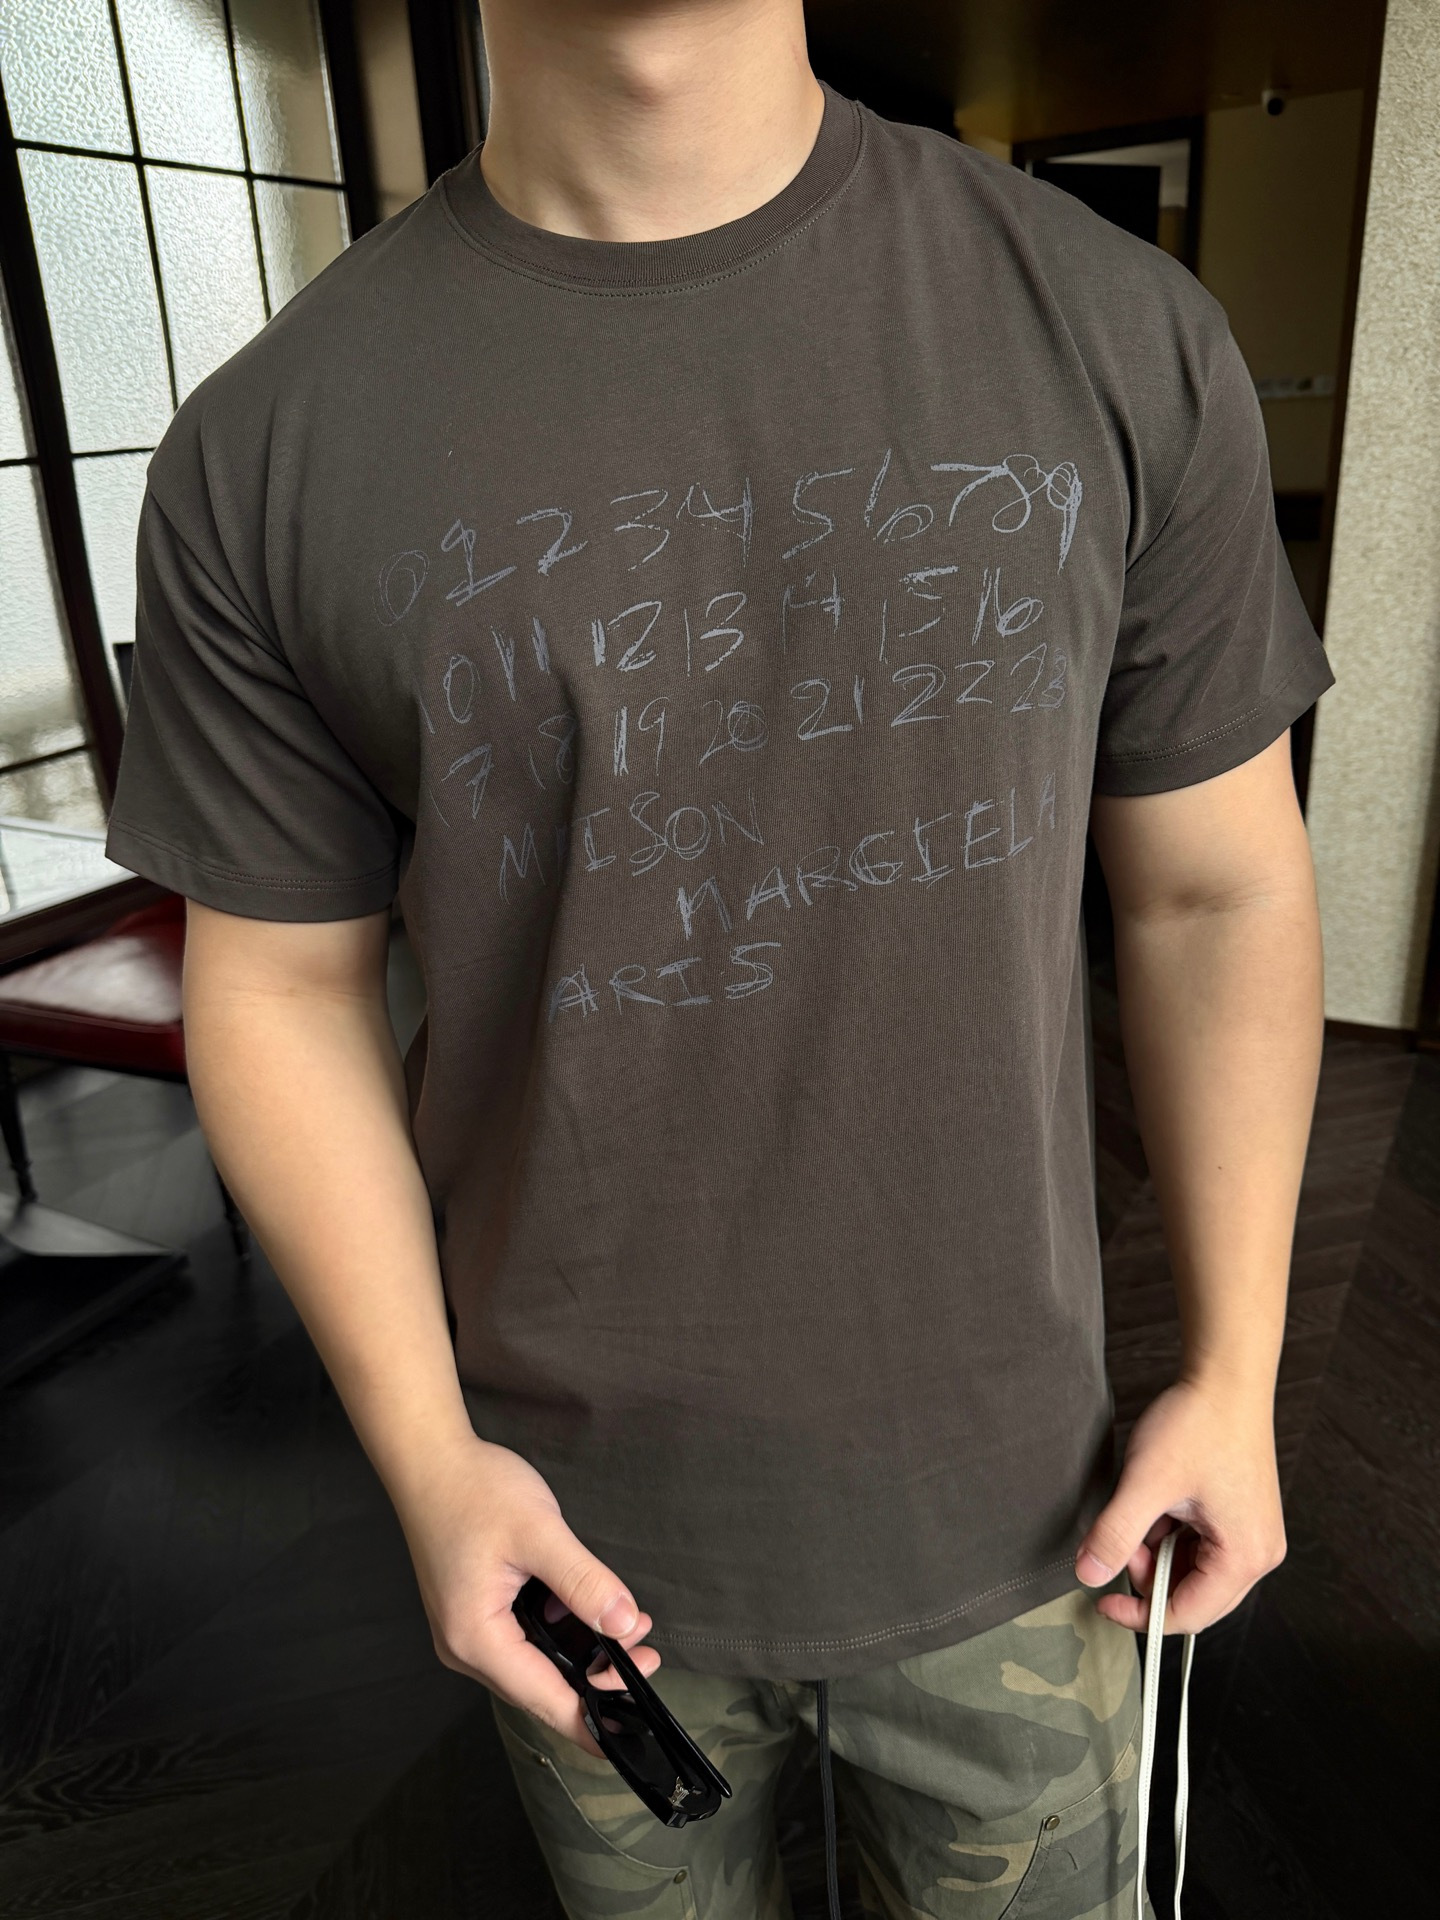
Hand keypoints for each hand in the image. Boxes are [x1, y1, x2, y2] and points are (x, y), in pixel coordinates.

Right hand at [393, 1433, 659, 1753]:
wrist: (429, 1458)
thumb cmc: (476, 1491)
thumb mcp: (539, 1533)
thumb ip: (584, 1582)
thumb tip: (625, 1625)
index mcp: (476, 1639)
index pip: (544, 1701)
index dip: (592, 1722)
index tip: (634, 1734)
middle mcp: (465, 1647)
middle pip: (540, 1686)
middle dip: (597, 1677)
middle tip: (647, 1653)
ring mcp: (465, 1630)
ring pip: (534, 1661)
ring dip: (582, 1650)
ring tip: (630, 1626)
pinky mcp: (473, 1610)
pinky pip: (522, 1638)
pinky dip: (560, 1630)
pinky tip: (588, 1606)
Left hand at [1074, 1375, 1286, 1632]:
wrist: (1226, 1377)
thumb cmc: (1198, 1424)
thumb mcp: (1147, 1482)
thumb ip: (1115, 1533)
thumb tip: (1088, 1574)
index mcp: (1246, 1556)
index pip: (1189, 1615)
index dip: (1140, 1614)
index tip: (1102, 1600)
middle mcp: (1259, 1553)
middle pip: (1195, 1597)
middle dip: (1149, 1576)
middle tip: (1123, 1540)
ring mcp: (1252, 1534)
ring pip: (1193, 1570)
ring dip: (1157, 1552)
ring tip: (1142, 1509)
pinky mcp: (1241, 1517)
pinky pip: (1199, 1546)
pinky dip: (1169, 1533)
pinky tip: (1159, 1502)